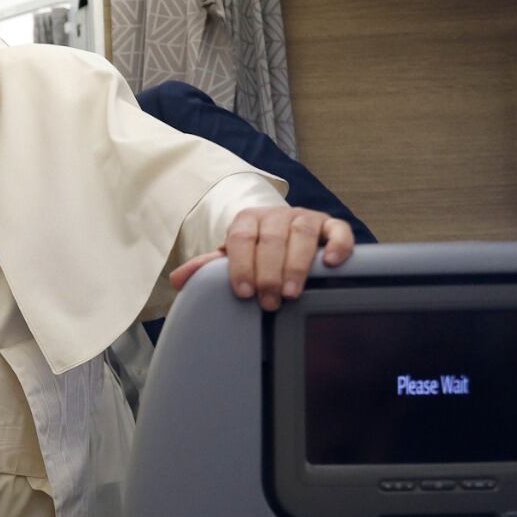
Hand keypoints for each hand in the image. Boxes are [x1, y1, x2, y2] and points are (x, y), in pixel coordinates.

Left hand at [169, 207, 354, 309]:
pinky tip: (331, 263)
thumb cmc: (255, 251)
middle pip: (272, 238)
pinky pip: (338, 229)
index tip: (244, 292)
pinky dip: (337, 244)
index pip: (241, 239)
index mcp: (247, 221)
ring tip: (292, 292)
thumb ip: (207, 268)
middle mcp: (276, 216)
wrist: (283, 232)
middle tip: (269, 300)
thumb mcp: (230, 259)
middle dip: (269, 272)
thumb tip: (177, 280)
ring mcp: (304, 218)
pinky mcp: (330, 225)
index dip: (241, 265)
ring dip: (297, 264)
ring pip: (302, 233)